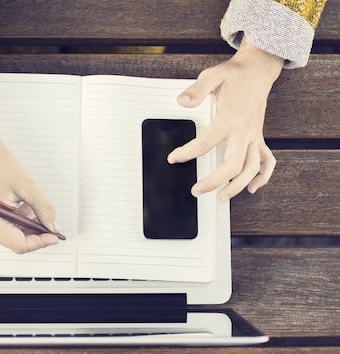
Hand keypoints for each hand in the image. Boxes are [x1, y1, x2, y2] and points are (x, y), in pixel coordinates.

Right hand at [0, 134, 61, 253]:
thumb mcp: (28, 187)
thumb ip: (44, 209)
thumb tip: (53, 227)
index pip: (19, 244)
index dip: (39, 242)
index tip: (53, 236)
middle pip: (13, 242)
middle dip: (33, 235)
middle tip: (49, 226)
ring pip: (7, 236)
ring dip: (24, 228)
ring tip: (33, 211)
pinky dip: (13, 223)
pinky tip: (21, 209)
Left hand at [168, 35, 283, 201]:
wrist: (258, 69)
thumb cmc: (234, 75)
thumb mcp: (212, 76)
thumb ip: (196, 90)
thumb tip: (182, 102)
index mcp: (230, 118)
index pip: (205, 142)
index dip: (186, 153)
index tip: (173, 158)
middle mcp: (244, 130)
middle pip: (232, 165)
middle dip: (214, 181)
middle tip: (196, 190)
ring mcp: (253, 136)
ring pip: (251, 168)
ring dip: (237, 186)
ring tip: (220, 198)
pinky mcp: (258, 137)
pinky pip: (266, 161)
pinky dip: (262, 177)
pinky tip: (251, 188)